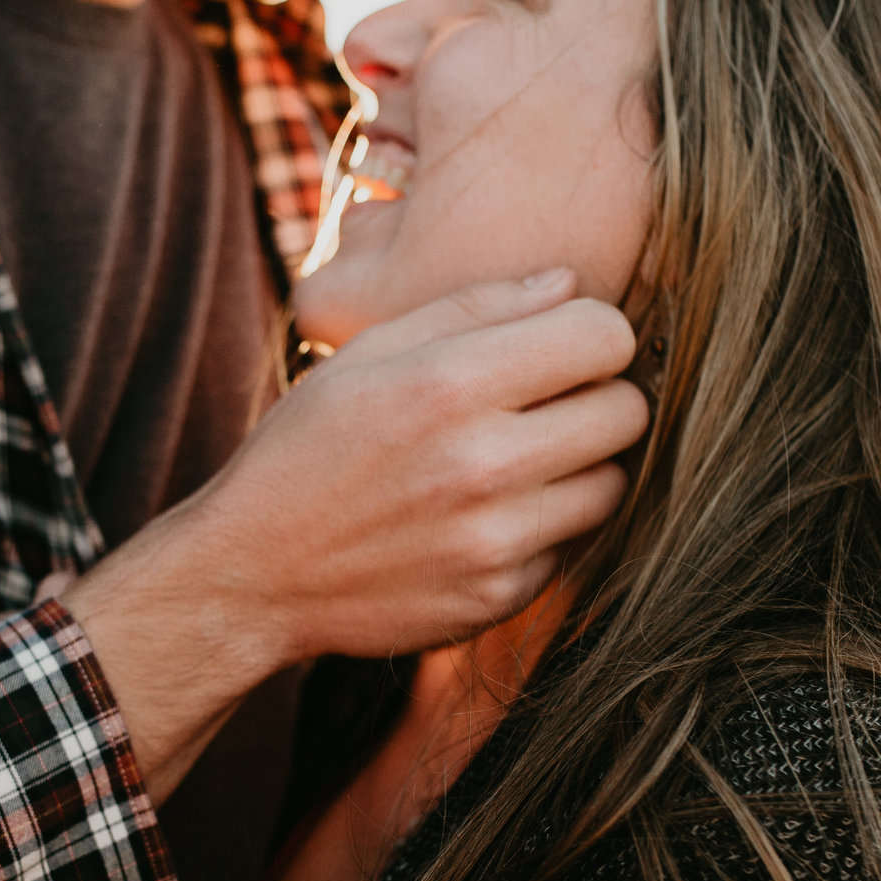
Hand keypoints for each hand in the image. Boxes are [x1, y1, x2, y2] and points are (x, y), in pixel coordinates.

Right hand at [66, 269, 644, 797]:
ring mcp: (495, 541)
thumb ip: (470, 309)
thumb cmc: (306, 450)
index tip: (562, 344)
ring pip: (612, 484)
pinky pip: (571, 546)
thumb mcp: (365, 355)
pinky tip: (485, 517)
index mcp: (446, 385)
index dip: (592, 331)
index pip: (604, 337)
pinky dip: (543, 528)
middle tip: (549, 402)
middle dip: (598, 396)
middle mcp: (481, 465)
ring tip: (519, 461)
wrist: (253, 574)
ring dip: (580, 467)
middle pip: (627, 411)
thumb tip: (568, 283)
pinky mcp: (499, 597)